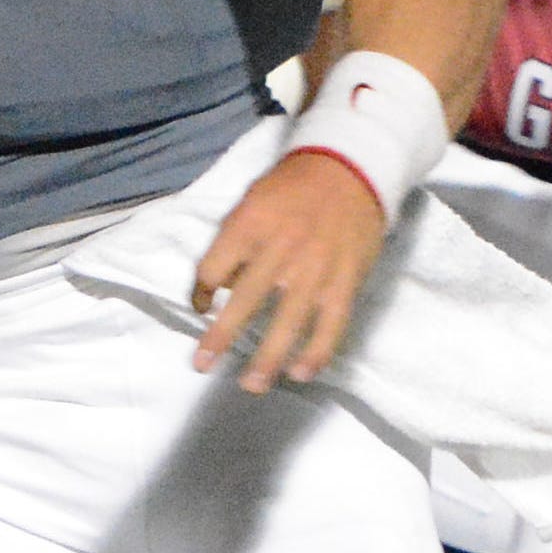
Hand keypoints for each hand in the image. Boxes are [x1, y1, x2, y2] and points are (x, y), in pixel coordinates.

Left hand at [189, 149, 389, 389]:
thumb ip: (234, 241)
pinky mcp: (345, 280)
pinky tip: (301, 373)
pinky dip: (317, 351)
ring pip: (288, 320)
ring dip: (268, 357)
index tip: (201, 307)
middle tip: (202, 365)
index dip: (200, 292)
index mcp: (250, 225)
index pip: (212, 268)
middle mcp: (280, 249)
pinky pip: (330, 323)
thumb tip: (220, 287)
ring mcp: (315, 268)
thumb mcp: (252, 200)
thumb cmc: (292, 187)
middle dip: (220, 337)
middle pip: (244, 301)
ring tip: (252, 385)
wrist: (351, 167)